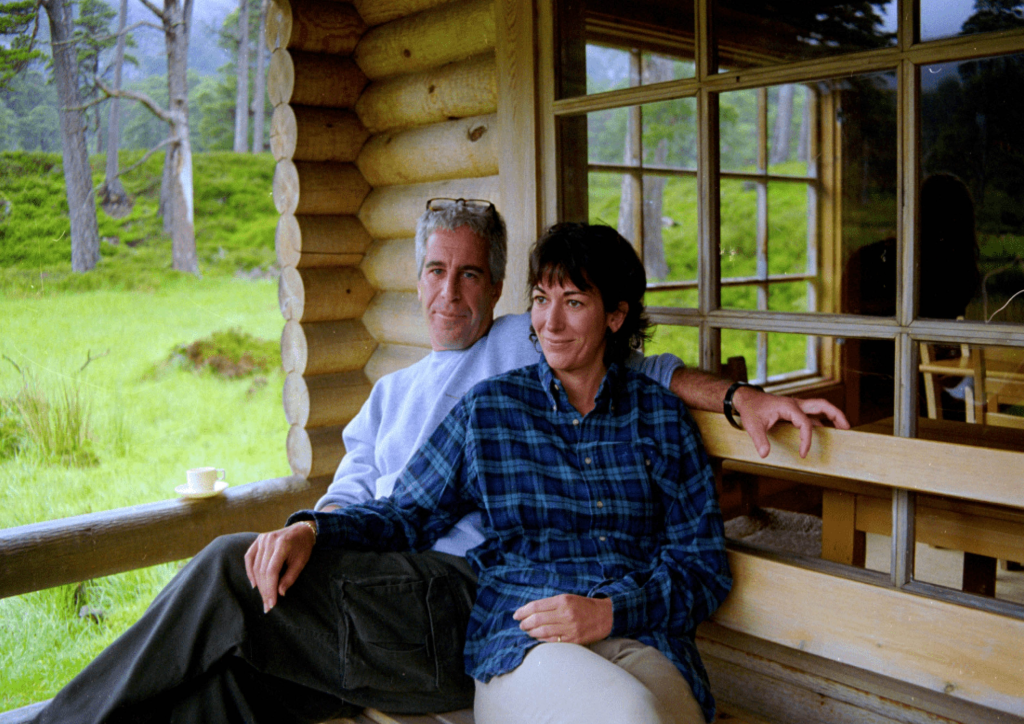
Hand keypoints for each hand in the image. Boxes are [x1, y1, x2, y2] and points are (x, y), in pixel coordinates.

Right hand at [243, 522, 316, 612]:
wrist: (301, 530)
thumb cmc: (303, 547)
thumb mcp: (301, 562)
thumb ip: (290, 577)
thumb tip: (280, 593)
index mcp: (283, 544)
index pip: (272, 571)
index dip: (270, 588)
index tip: (272, 603)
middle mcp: (269, 540)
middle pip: (262, 570)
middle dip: (265, 590)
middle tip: (267, 605)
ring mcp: (262, 539)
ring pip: (255, 566)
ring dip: (258, 584)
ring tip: (263, 598)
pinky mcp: (258, 540)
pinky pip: (249, 557)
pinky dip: (250, 571)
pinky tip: (254, 584)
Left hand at [513, 594, 612, 644]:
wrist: (605, 616)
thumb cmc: (584, 606)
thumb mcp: (567, 598)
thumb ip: (550, 604)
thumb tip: (531, 611)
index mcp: (562, 601)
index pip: (536, 606)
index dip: (523, 611)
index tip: (516, 615)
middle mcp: (565, 614)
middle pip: (537, 619)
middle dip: (525, 623)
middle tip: (521, 625)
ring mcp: (569, 628)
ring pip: (543, 631)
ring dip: (532, 632)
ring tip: (528, 631)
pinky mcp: (574, 639)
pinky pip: (553, 641)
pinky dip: (543, 640)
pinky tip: (538, 638)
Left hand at [732, 386, 850, 458]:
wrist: (746, 399)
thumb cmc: (751, 410)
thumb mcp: (752, 425)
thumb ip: (759, 440)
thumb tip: (765, 455)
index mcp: (788, 406)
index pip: (805, 424)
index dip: (806, 440)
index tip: (803, 454)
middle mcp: (796, 404)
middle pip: (823, 405)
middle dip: (837, 415)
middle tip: (847, 428)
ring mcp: (797, 406)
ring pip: (820, 408)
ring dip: (832, 417)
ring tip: (843, 430)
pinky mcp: (795, 411)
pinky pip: (812, 416)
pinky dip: (821, 422)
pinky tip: (825, 432)